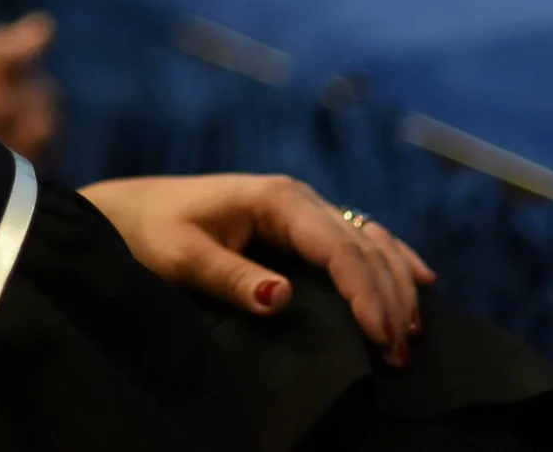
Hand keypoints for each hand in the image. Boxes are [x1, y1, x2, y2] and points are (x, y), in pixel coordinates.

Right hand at [0, 13, 59, 160]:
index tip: (33, 32)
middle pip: (45, 92)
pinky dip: (25, 155)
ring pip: (42, 131)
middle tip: (18, 87)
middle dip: (32, 87)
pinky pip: (28, 165)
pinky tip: (11, 153)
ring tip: (20, 122)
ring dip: (34, 122)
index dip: (33, 34)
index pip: (35, 39)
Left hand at [78, 174, 435, 360]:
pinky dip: (392, 260)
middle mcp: (299, 198)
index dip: (364, 293)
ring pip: (370, 242)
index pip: (337, 248)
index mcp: (276, 199)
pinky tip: (421, 281)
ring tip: (411, 334)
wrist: (131, 211)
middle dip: (388, 298)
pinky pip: (359, 239)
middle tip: (399, 353)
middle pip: (363, 247)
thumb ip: (231, 276)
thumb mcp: (182, 255)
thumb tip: (281, 298)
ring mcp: (304, 208)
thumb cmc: (152, 230)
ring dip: (396, 284)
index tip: (380, 337)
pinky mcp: (303, 223)